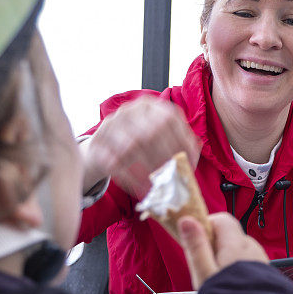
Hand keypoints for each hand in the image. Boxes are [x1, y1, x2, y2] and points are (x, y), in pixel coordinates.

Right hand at [81, 97, 199, 196]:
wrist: (102, 148)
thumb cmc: (139, 145)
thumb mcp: (157, 137)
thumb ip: (178, 141)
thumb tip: (194, 153)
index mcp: (149, 105)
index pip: (170, 118)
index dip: (183, 141)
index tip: (190, 162)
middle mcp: (129, 110)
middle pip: (152, 132)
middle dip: (165, 158)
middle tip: (173, 177)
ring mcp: (111, 124)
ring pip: (133, 146)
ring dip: (148, 169)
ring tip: (157, 185)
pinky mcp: (97, 142)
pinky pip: (115, 161)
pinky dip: (130, 178)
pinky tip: (140, 188)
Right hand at [178, 213, 268, 289]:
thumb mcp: (204, 273)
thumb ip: (196, 245)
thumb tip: (187, 220)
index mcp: (236, 244)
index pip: (221, 220)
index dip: (205, 226)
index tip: (195, 241)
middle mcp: (252, 249)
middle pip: (229, 236)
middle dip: (214, 247)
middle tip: (204, 267)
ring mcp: (260, 261)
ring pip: (238, 250)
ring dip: (226, 259)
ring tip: (218, 281)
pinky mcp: (264, 274)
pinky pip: (248, 263)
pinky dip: (238, 270)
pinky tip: (232, 287)